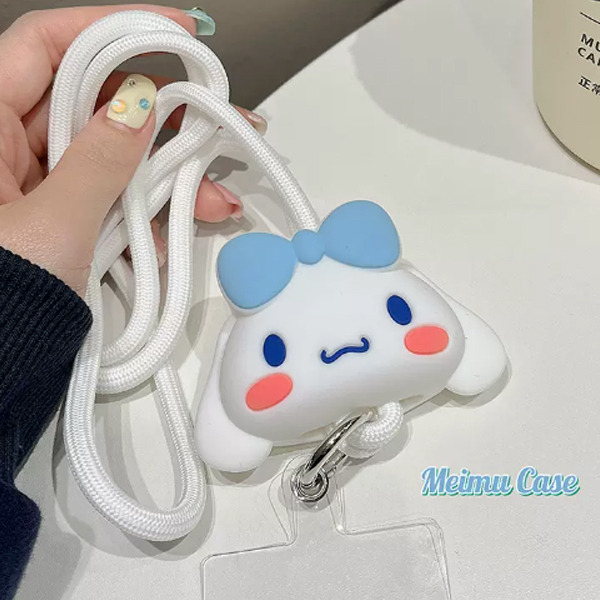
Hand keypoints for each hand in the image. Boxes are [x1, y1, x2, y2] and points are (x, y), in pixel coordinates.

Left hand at [0, 5, 266, 295]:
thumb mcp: (53, 225)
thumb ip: (99, 160)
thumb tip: (139, 105)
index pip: (48, 46)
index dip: (113, 28)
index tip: (175, 32)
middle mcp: (8, 149)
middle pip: (95, 106)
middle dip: (163, 120)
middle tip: (216, 125)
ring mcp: (39, 186)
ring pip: (113, 159)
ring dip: (167, 178)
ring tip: (213, 199)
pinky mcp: (63, 219)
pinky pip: (110, 201)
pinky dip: (145, 217)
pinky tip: (172, 236)